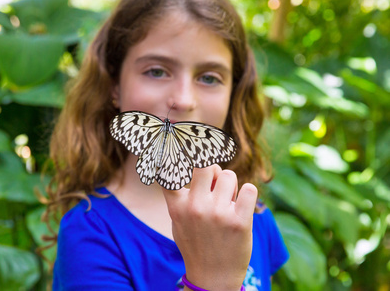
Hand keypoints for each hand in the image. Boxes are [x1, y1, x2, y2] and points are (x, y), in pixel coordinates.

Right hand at [162, 165, 257, 290]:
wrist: (213, 277)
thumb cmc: (196, 243)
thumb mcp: (178, 220)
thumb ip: (179, 195)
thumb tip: (185, 165)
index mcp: (178, 206)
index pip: (171, 171)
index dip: (177, 154)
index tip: (183, 143)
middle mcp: (196, 207)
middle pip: (206, 165)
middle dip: (214, 171)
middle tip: (217, 183)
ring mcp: (218, 214)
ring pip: (229, 175)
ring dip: (231, 185)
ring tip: (229, 202)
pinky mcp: (240, 222)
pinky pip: (249, 188)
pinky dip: (247, 193)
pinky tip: (242, 205)